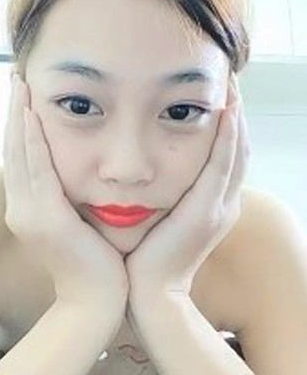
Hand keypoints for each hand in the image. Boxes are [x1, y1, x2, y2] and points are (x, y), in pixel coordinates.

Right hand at [2, 73, 128, 313]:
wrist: (99, 303)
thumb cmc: (98, 268)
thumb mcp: (80, 226)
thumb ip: (74, 201)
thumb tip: (84, 177)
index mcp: (29, 210)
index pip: (21, 158)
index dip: (18, 124)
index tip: (24, 95)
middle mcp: (20, 208)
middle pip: (12, 149)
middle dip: (13, 112)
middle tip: (16, 76)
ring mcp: (27, 213)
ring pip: (18, 154)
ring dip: (17, 116)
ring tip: (19, 85)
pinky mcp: (42, 217)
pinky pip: (34, 169)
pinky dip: (30, 140)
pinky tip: (30, 114)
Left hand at [126, 74, 247, 300]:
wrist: (148, 295)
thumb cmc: (142, 262)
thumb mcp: (155, 223)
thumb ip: (157, 199)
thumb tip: (137, 178)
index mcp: (210, 206)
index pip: (223, 157)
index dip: (225, 126)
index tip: (215, 96)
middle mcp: (222, 204)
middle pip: (238, 148)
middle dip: (236, 113)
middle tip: (229, 79)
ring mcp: (219, 207)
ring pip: (237, 151)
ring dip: (236, 116)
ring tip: (231, 84)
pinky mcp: (207, 211)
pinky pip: (223, 165)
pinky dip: (227, 136)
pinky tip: (226, 111)